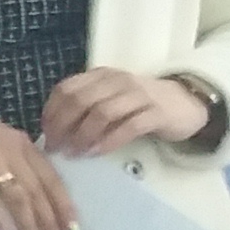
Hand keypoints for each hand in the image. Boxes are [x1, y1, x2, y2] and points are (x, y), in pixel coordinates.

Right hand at [0, 96, 75, 229]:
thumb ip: (18, 162)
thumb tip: (37, 195)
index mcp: (22, 143)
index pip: (51, 177)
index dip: (63, 204)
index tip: (72, 228)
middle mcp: (10, 149)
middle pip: (37, 189)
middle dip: (49, 219)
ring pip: (17, 195)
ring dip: (28, 223)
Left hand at [39, 67, 211, 158]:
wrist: (185, 103)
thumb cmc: (138, 105)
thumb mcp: (108, 99)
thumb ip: (84, 107)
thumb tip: (53, 131)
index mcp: (100, 75)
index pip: (66, 89)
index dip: (51, 112)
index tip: (44, 134)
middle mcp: (117, 80)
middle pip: (80, 100)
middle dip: (62, 126)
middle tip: (56, 148)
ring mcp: (138, 95)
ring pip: (102, 113)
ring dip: (82, 135)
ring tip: (74, 153)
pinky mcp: (157, 113)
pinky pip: (128, 127)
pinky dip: (108, 141)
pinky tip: (96, 153)